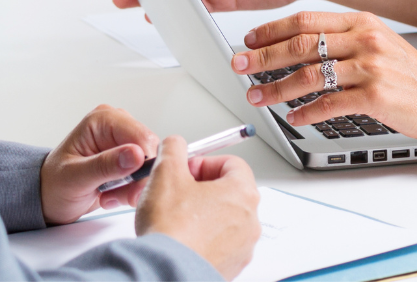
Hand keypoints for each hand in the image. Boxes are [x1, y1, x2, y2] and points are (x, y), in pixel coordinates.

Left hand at [39, 104, 160, 223]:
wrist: (48, 199)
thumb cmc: (54, 184)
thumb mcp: (76, 177)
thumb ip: (105, 165)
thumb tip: (136, 154)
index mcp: (102, 120)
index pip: (139, 135)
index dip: (144, 162)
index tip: (135, 186)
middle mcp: (117, 126)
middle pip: (149, 150)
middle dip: (137, 178)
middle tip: (119, 196)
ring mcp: (124, 143)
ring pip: (150, 165)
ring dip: (133, 187)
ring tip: (108, 197)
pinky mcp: (128, 160)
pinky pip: (144, 176)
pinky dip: (131, 191)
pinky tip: (111, 196)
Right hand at [134, 136, 260, 279]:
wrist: (166, 272)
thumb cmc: (172, 230)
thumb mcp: (166, 172)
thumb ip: (173, 149)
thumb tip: (175, 145)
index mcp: (243, 193)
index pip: (233, 163)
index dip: (206, 162)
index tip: (187, 169)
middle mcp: (250, 221)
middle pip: (230, 192)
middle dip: (202, 188)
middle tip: (179, 192)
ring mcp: (242, 248)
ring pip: (224, 220)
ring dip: (203, 214)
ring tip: (176, 218)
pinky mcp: (230, 268)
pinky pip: (219, 245)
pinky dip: (203, 239)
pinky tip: (180, 240)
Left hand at [231, 10, 416, 143]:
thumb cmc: (412, 76)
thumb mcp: (380, 43)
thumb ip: (345, 40)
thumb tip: (301, 46)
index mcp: (362, 22)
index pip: (307, 20)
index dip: (272, 29)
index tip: (249, 39)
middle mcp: (365, 39)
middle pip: (301, 44)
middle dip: (263, 56)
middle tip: (240, 66)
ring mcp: (371, 67)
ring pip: (309, 75)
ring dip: (276, 88)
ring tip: (258, 96)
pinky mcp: (375, 97)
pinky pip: (329, 104)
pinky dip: (306, 112)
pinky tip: (293, 117)